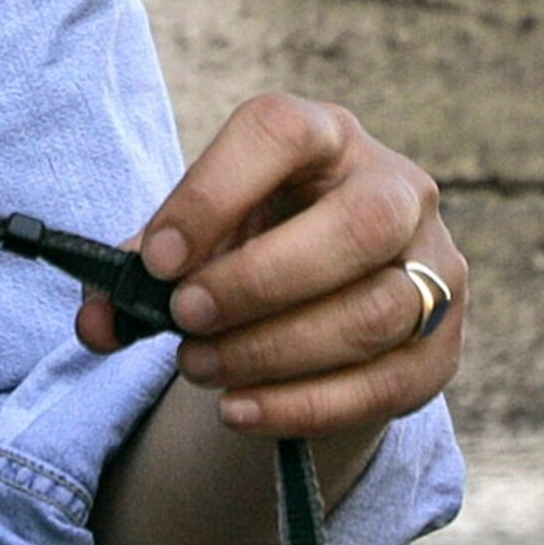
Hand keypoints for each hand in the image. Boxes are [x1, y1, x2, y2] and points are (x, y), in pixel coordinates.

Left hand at [74, 94, 463, 438]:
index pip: (279, 134)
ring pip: (376, 311)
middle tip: (184, 318)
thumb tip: (100, 321)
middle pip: (358, 225)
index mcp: (324, 135)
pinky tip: (238, 411)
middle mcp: (395, 187)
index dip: (213, 192)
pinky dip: (304, 406)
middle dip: (259, 281)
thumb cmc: (248, 243)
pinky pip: (388, 383)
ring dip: (274, 351)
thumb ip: (141, 271)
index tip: (156, 260)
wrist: (320, 289)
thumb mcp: (196, 238)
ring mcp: (434, 264)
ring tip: (198, 367)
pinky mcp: (443, 343)